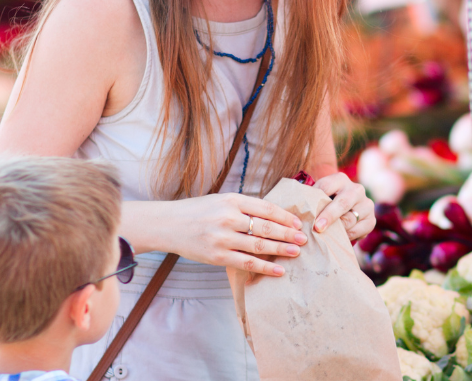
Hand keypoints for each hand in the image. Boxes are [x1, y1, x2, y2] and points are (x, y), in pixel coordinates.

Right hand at [160, 193, 307, 276]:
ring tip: (296, 252)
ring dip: (281, 249)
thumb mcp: (221, 201)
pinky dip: (265, 267)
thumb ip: (244, 207)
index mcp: (232, 200)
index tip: (297, 223)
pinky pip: (246, 263)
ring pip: (259, 245)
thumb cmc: (198, 211)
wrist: (168, 225)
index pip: (266, 208)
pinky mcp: (217, 256)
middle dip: (288, 233)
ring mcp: (222, 238)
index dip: (285, 216)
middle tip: (303, 239)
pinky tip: (279, 270)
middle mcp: (228, 217)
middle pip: (266, 227)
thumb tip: (273, 216)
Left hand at [313, 172, 374, 241]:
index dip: (317, 201)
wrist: (344, 211)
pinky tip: (338, 237)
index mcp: (340, 179)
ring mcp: (366, 204)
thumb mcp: (318, 196)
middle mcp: (356, 189)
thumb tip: (296, 209)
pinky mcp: (371, 220)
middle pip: (342, 203)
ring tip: (325, 236)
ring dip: (337, 230)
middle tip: (318, 228)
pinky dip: (347, 236)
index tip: (310, 215)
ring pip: (350, 220)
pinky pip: (358, 231)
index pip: (326, 187)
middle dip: (329, 216)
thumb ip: (308, 199)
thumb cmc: (325, 203)